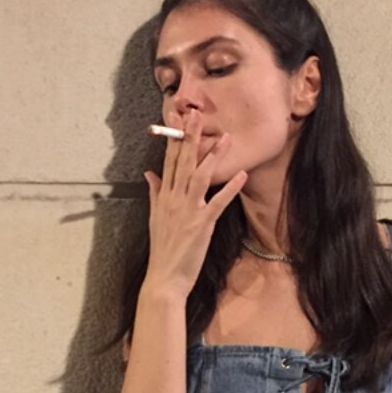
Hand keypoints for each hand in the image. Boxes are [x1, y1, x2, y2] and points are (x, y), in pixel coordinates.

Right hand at [142, 108, 246, 299]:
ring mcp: (188, 211)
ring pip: (200, 176)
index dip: (174, 138)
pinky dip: (230, 187)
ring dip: (213, 156)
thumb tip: (149, 173)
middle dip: (191, 137)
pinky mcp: (202, 224)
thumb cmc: (163, 249)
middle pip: (183, 162)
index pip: (169, 161)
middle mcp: (174, 199)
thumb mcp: (155, 217)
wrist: (164, 278)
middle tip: (198, 114)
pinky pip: (218, 202)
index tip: (178, 117)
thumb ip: (155, 192)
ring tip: (226, 138)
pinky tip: (241, 174)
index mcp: (164, 197)